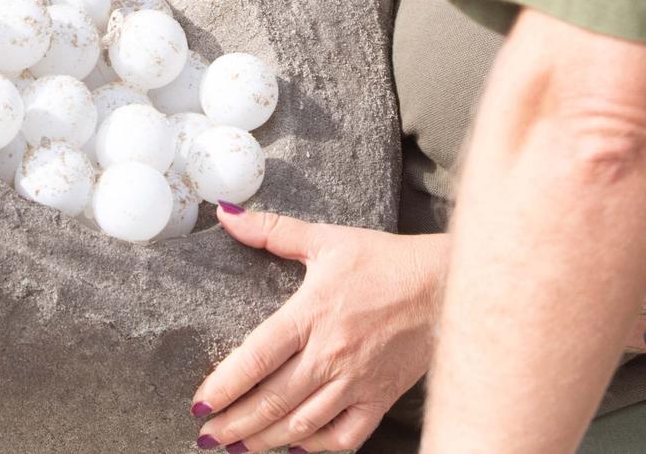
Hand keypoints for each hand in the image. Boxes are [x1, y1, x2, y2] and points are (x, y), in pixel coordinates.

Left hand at [192, 207, 448, 452]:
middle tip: (207, 436)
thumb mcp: (327, 238)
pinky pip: (345, 436)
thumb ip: (272, 231)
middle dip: (234, 423)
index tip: (200, 404)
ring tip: (238, 447)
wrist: (446, 286)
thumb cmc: (385, 261)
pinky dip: (316, 447)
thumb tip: (226, 215)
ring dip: (265, 440)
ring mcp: (356, 381)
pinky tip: (295, 448)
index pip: (257, 358)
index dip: (225, 385)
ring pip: (302, 423)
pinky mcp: (380, 398)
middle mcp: (330, 354)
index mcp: (311, 314)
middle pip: (272, 400)